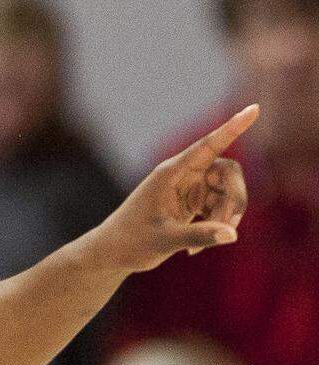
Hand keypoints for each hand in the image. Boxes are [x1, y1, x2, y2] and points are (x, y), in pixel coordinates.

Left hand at [93, 104, 258, 272]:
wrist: (113, 253)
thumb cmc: (131, 242)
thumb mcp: (164, 241)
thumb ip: (198, 236)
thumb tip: (232, 234)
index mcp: (171, 172)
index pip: (208, 145)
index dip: (232, 127)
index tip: (254, 108)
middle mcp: (182, 174)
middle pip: (228, 171)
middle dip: (234, 198)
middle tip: (226, 227)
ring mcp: (189, 187)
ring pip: (227, 190)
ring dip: (225, 216)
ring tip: (197, 246)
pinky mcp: (193, 202)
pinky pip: (220, 205)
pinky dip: (216, 226)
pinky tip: (191, 250)